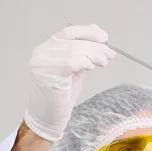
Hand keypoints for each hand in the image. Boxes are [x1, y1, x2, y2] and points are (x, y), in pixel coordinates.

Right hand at [24, 24, 115, 141]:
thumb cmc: (59, 98)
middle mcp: (41, 53)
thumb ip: (80, 56)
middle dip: (95, 44)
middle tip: (110, 53)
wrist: (47, 119)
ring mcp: (43, 63)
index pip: (67, 33)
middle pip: (73, 40)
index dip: (87, 32)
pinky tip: (91, 67)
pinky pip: (72, 61)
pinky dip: (85, 62)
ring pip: (75, 49)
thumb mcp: (71, 72)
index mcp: (45, 49)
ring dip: (94, 54)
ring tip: (104, 62)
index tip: (103, 36)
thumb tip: (96, 38)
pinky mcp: (49, 73)